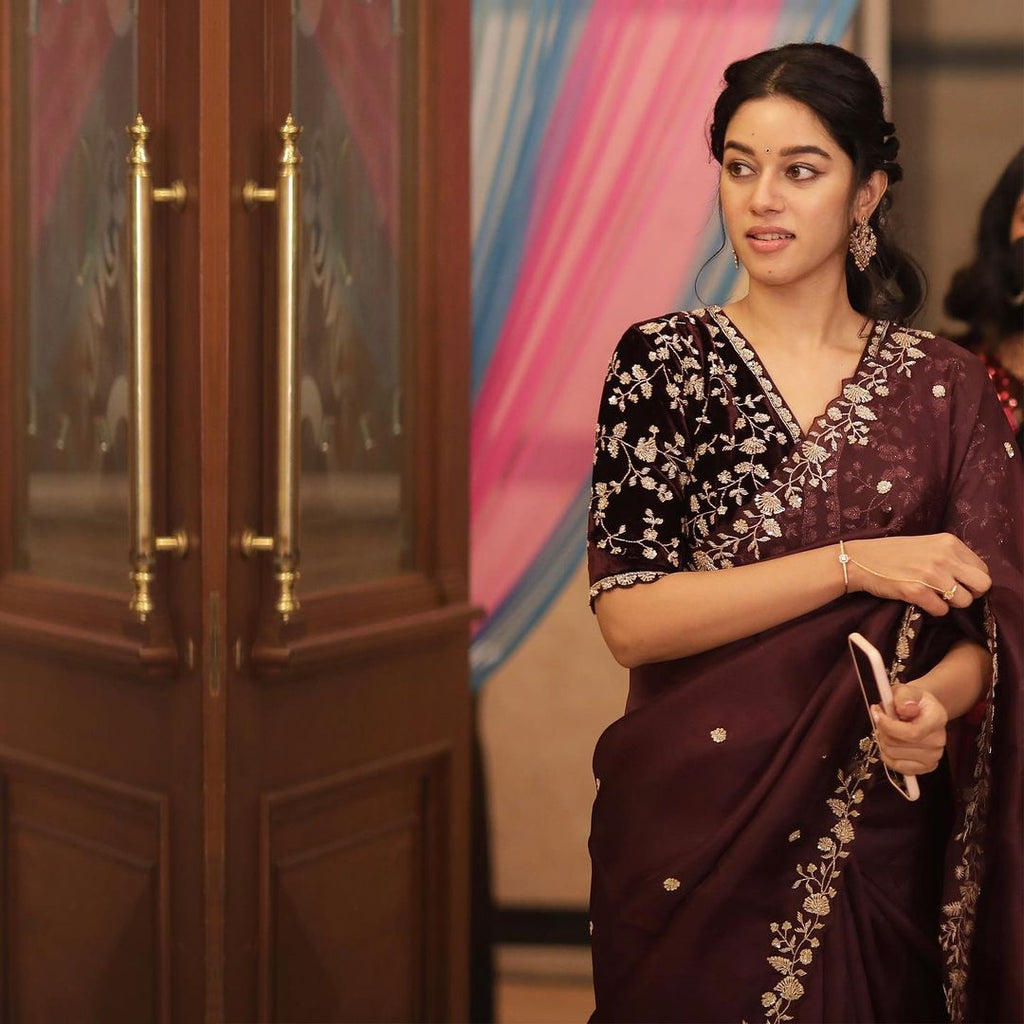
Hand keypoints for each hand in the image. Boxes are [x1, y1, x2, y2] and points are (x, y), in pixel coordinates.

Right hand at [846, 533, 989, 616]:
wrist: (860, 560)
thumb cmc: (893, 553)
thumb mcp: (927, 544)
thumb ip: (950, 555)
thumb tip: (970, 576)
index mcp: (949, 542)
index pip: (983, 568)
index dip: (973, 580)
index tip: (959, 584)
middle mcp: (944, 557)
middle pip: (982, 585)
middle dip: (971, 593)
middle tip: (954, 595)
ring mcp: (931, 574)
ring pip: (964, 601)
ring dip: (950, 604)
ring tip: (934, 597)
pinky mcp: (917, 591)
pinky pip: (942, 611)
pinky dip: (934, 610)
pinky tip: (922, 601)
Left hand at [871, 683, 947, 775]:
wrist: (922, 709)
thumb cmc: (912, 699)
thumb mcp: (905, 690)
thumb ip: (903, 696)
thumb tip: (905, 709)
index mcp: (937, 719)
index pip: (911, 733)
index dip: (888, 726)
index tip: (877, 713)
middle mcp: (939, 741)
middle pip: (897, 745)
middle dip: (882, 730)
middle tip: (881, 718)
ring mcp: (934, 757)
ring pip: (893, 755)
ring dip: (883, 741)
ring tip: (887, 728)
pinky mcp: (926, 768)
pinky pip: (898, 767)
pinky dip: (887, 755)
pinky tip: (890, 743)